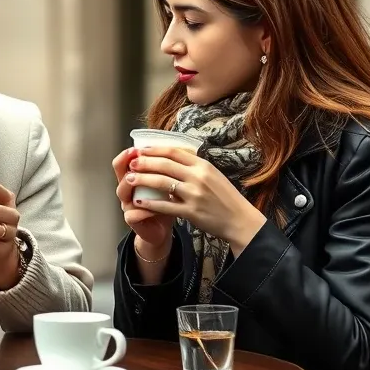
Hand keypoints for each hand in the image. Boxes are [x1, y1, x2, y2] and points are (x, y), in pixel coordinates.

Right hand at [114, 148, 174, 257]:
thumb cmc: (165, 205)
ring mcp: (127, 205)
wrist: (161, 229)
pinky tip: (156, 208)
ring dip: (134, 185)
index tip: (137, 147)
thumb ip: (167, 170)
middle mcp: (127, 190)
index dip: (127, 154)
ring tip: (145, 180)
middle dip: (127, 164)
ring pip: (123, 192)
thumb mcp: (166, 184)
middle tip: (137, 159)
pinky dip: (145, 209)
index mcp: (135, 178)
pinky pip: (133, 213)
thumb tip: (180, 149)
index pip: (125, 162)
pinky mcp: (132, 220)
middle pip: (120, 174)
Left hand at [123, 146, 265, 251]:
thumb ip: (193, 166)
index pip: (174, 152)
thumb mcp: (213, 174)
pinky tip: (139, 201)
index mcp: (203, 165)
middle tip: (131, 163)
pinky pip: (165, 205)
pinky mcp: (191, 211)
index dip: (154, 150)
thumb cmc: (225, 197)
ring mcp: (194, 194)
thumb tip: (172, 156)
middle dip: (144, 162)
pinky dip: (150, 203)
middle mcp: (198, 177)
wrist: (240, 220)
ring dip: (142, 179)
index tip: (141, 150)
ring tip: (129, 179)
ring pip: (162, 182)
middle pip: (164, 165)